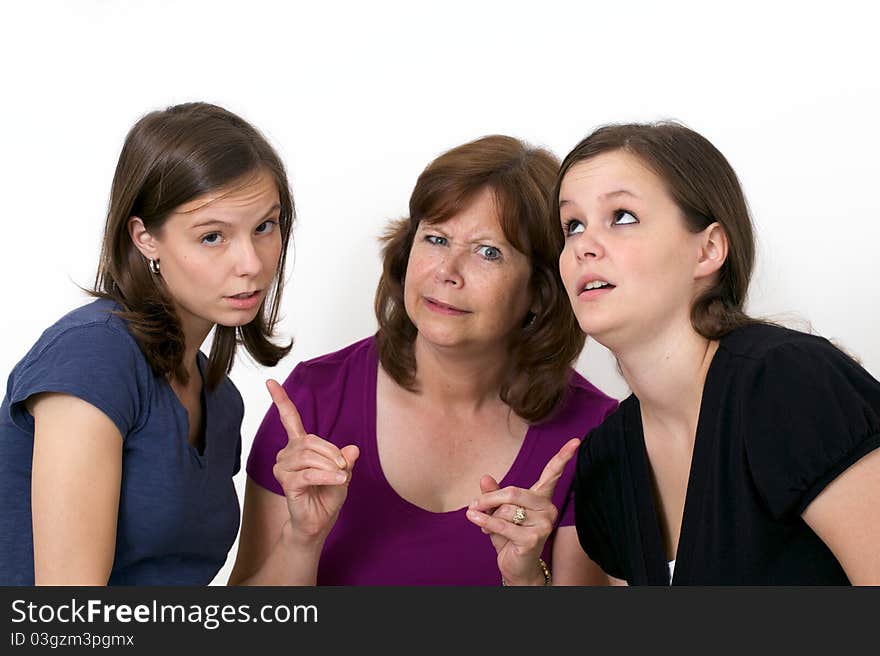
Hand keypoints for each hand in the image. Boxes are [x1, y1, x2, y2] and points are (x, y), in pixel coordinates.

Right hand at [267, 379, 358, 546]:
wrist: (318, 522)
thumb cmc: (327, 495)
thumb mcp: (343, 472)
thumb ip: (345, 459)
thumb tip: (353, 449)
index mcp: (300, 445)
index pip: (289, 418)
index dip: (281, 400)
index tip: (270, 381)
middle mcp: (288, 453)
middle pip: (310, 441)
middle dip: (332, 453)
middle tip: (345, 467)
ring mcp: (284, 468)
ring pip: (309, 457)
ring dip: (330, 467)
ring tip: (341, 478)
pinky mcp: (287, 483)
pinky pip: (309, 474)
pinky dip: (328, 477)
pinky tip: (339, 481)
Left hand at [466, 437, 580, 584]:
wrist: (516, 566)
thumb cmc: (509, 535)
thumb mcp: (500, 511)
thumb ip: (494, 494)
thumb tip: (484, 478)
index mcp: (542, 498)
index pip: (553, 474)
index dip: (564, 456)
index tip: (576, 440)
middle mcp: (548, 509)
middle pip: (513, 492)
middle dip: (489, 499)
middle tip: (475, 505)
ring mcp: (544, 524)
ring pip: (506, 510)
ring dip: (488, 517)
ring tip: (486, 525)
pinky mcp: (533, 538)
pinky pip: (503, 525)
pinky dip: (485, 522)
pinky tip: (475, 520)